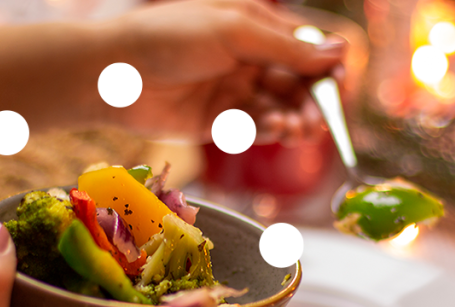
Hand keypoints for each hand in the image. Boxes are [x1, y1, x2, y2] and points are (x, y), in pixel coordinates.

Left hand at [102, 0, 345, 145]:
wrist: (115, 72)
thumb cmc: (170, 37)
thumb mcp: (235, 31)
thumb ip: (287, 47)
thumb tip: (340, 52)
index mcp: (254, 26)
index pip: (305, 48)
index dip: (326, 68)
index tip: (338, 86)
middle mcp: (247, 59)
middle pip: (296, 84)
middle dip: (312, 101)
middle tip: (318, 120)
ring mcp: (231, 92)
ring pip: (278, 109)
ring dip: (294, 119)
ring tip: (297, 129)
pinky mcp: (216, 123)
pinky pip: (253, 129)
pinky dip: (270, 131)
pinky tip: (275, 130)